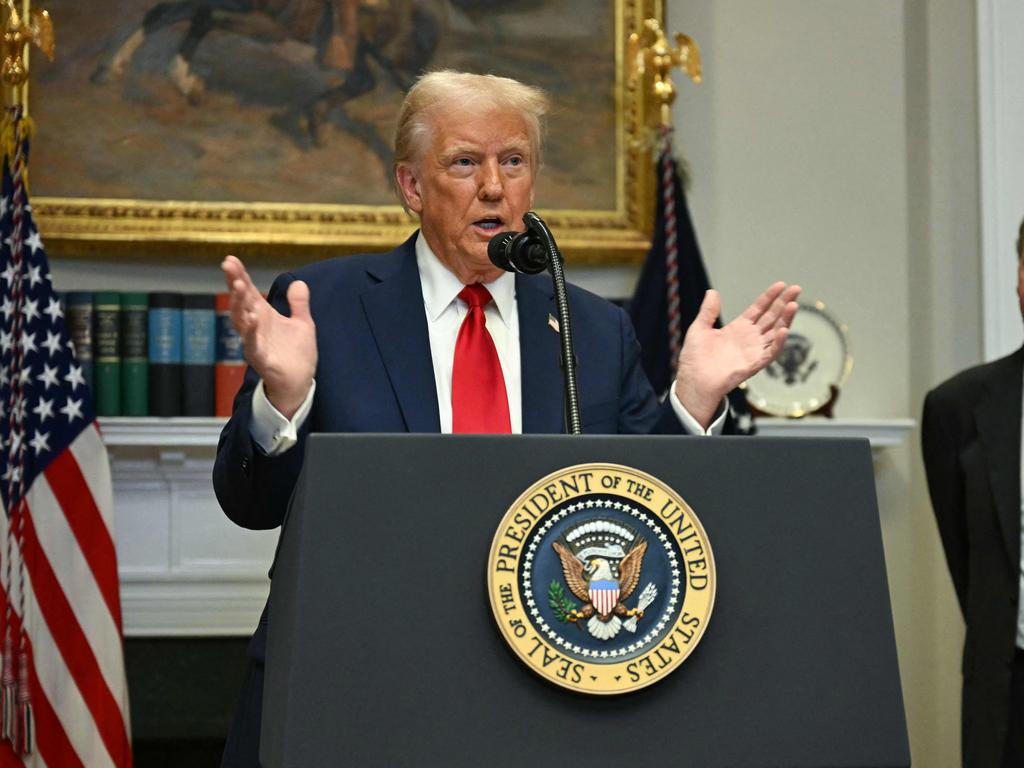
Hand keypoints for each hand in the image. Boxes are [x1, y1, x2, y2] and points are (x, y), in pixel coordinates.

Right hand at [222, 255, 317, 418]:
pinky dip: (251, 333)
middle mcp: (255, 327)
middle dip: (234, 285)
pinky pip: (253, 346)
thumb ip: (299, 304)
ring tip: (238, 287)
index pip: (248, 292)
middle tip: (229, 267)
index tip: (230, 259)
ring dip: (238, 304)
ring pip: (241, 322)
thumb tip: (299, 282)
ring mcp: (255, 343)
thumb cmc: (296, 354)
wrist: (300, 382)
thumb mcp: (302, 324)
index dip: (239, 276)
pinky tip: (252, 319)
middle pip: (240, 303)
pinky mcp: (262, 359)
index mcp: (263, 316)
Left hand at [674, 281, 799, 427]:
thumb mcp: (699, 329)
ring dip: (785, 319)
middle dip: (784, 303)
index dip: (769, 297)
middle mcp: (749, 338)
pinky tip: (783, 330)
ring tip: (793, 304)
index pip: (758, 309)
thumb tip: (712, 291)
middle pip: (771, 317)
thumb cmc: (695, 358)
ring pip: (775, 332)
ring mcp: (753, 351)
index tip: (781, 284)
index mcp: (738, 328)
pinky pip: (770, 353)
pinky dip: (778, 343)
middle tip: (796, 288)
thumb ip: (708, 311)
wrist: (693, 381)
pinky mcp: (754, 364)